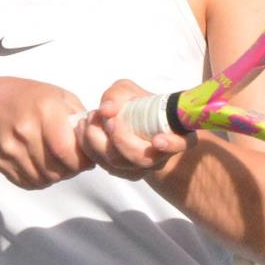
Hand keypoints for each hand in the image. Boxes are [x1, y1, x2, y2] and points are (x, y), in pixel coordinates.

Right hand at [0, 77, 92, 188]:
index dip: (81, 160)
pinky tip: (42, 166)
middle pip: (56, 169)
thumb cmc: (29, 97)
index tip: (87, 157)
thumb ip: (79, 117)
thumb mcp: (58, 96)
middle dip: (71, 170)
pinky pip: (27, 183)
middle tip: (74, 162)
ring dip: (56, 176)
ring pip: (43, 179)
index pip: (66, 149)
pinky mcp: (0, 161)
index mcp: (45, 110)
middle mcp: (25, 129)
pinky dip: (40, 180)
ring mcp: (10, 147)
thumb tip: (97, 139)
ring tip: (58, 163)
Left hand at [77, 79, 192, 179]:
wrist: (127, 123)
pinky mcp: (120, 172)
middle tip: (106, 118)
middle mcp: (161, 156)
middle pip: (142, 159)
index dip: (171, 144)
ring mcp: (141, 168)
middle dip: (120, 139)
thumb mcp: (129, 92)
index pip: (181, 143)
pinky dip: (88, 146)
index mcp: (175, 133)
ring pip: (118, 164)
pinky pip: (103, 164)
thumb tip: (107, 110)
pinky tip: (84, 127)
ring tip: (90, 117)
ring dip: (98, 140)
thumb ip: (119, 95)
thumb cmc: (135, 104)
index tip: (158, 140)